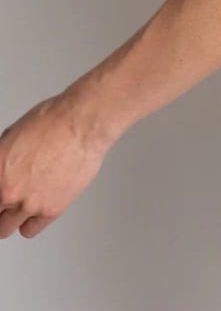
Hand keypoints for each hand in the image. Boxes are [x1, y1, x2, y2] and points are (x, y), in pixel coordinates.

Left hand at [0, 94, 112, 238]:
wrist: (82, 124)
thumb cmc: (54, 121)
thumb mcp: (12, 134)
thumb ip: (1, 160)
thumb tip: (2, 168)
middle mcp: (7, 191)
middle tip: (5, 201)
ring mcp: (27, 204)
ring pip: (5, 228)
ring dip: (11, 217)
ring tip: (21, 205)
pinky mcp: (50, 211)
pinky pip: (29, 230)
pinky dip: (31, 222)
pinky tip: (36, 209)